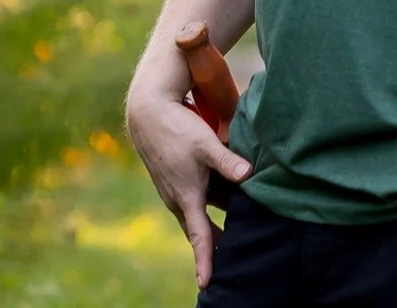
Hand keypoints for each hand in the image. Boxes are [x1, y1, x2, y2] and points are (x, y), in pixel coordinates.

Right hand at [126, 84, 251, 287]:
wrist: (147, 112)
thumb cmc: (176, 127)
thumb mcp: (205, 143)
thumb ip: (227, 161)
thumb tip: (249, 175)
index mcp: (186, 197)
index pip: (199, 237)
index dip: (205, 261)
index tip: (206, 284)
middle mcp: (179, 200)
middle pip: (202, 232)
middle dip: (218, 249)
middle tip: (238, 265)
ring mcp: (175, 192)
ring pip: (201, 216)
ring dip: (218, 224)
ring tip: (241, 237)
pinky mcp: (176, 182)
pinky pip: (198, 203)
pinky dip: (213, 206)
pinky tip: (231, 202)